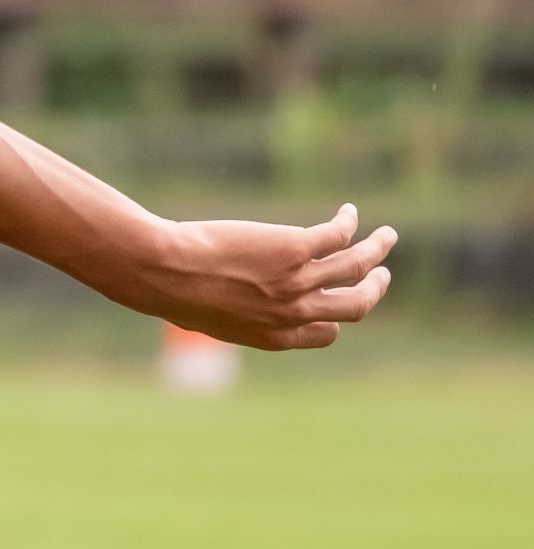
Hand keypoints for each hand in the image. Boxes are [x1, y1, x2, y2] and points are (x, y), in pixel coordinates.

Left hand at [123, 203, 397, 350]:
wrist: (161, 271)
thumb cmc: (168, 291)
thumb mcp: (204, 316)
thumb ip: (227, 316)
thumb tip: (218, 308)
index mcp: (274, 337)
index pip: (324, 334)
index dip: (334, 320)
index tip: (335, 306)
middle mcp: (293, 313)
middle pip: (355, 307)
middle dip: (372, 291)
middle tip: (380, 275)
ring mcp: (297, 281)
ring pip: (356, 267)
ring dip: (377, 251)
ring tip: (387, 237)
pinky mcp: (293, 248)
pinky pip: (335, 236)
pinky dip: (347, 223)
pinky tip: (348, 211)